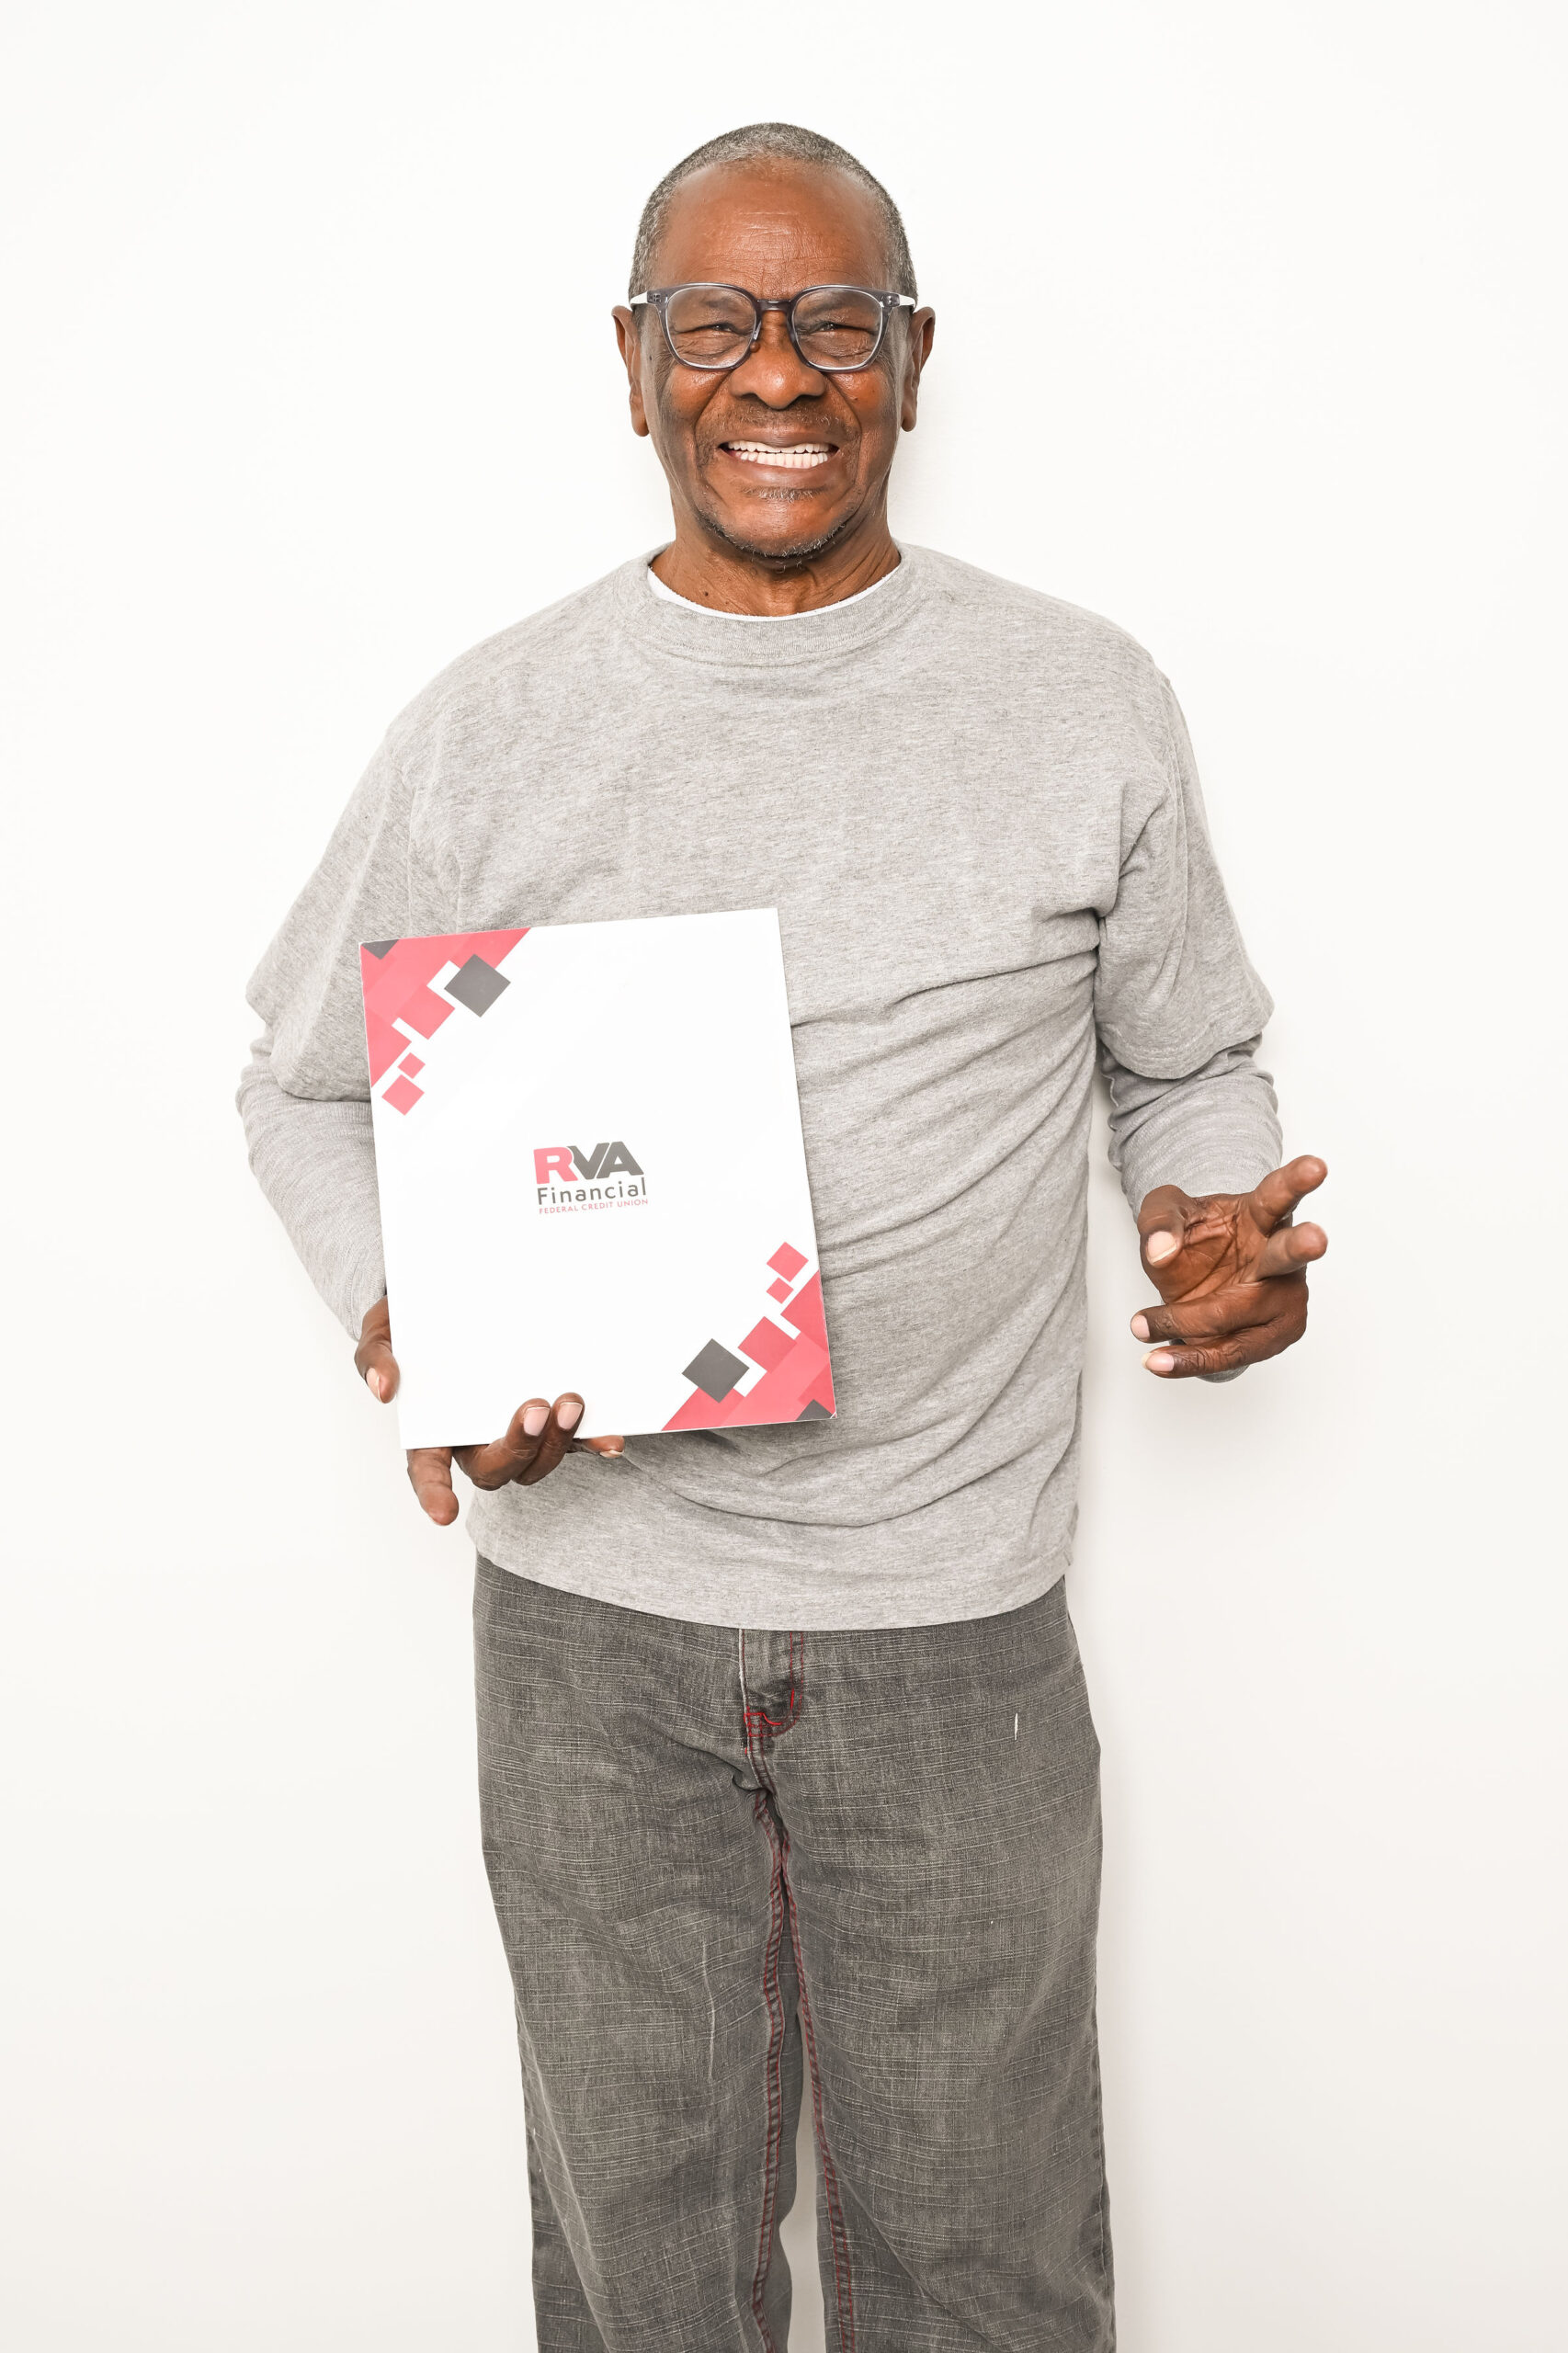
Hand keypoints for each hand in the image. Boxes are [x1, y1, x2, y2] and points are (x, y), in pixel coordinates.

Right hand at [354, 1298, 623, 1523]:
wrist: (457, 1297)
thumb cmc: (413, 1324)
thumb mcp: (383, 1329)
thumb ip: (376, 1356)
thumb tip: (384, 1389)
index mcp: (430, 1430)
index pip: (427, 1470)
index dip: (434, 1493)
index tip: (444, 1513)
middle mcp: (473, 1439)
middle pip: (494, 1470)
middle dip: (517, 1449)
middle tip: (534, 1409)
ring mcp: (513, 1431)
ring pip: (536, 1462)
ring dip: (558, 1443)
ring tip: (571, 1402)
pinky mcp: (549, 1417)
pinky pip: (572, 1441)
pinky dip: (592, 1442)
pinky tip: (610, 1439)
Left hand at [1131, 1155, 1327, 1379]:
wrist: (1197, 1284)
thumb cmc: (1195, 1241)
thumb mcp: (1164, 1214)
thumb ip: (1159, 1221)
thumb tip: (1161, 1250)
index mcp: (1262, 1216)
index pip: (1279, 1194)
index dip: (1298, 1180)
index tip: (1317, 1166)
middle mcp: (1280, 1256)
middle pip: (1289, 1251)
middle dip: (1303, 1245)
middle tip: (1316, 1237)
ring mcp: (1282, 1298)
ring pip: (1241, 1313)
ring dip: (1190, 1321)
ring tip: (1143, 1325)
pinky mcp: (1273, 1335)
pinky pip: (1230, 1352)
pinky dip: (1191, 1356)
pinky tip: (1159, 1358)